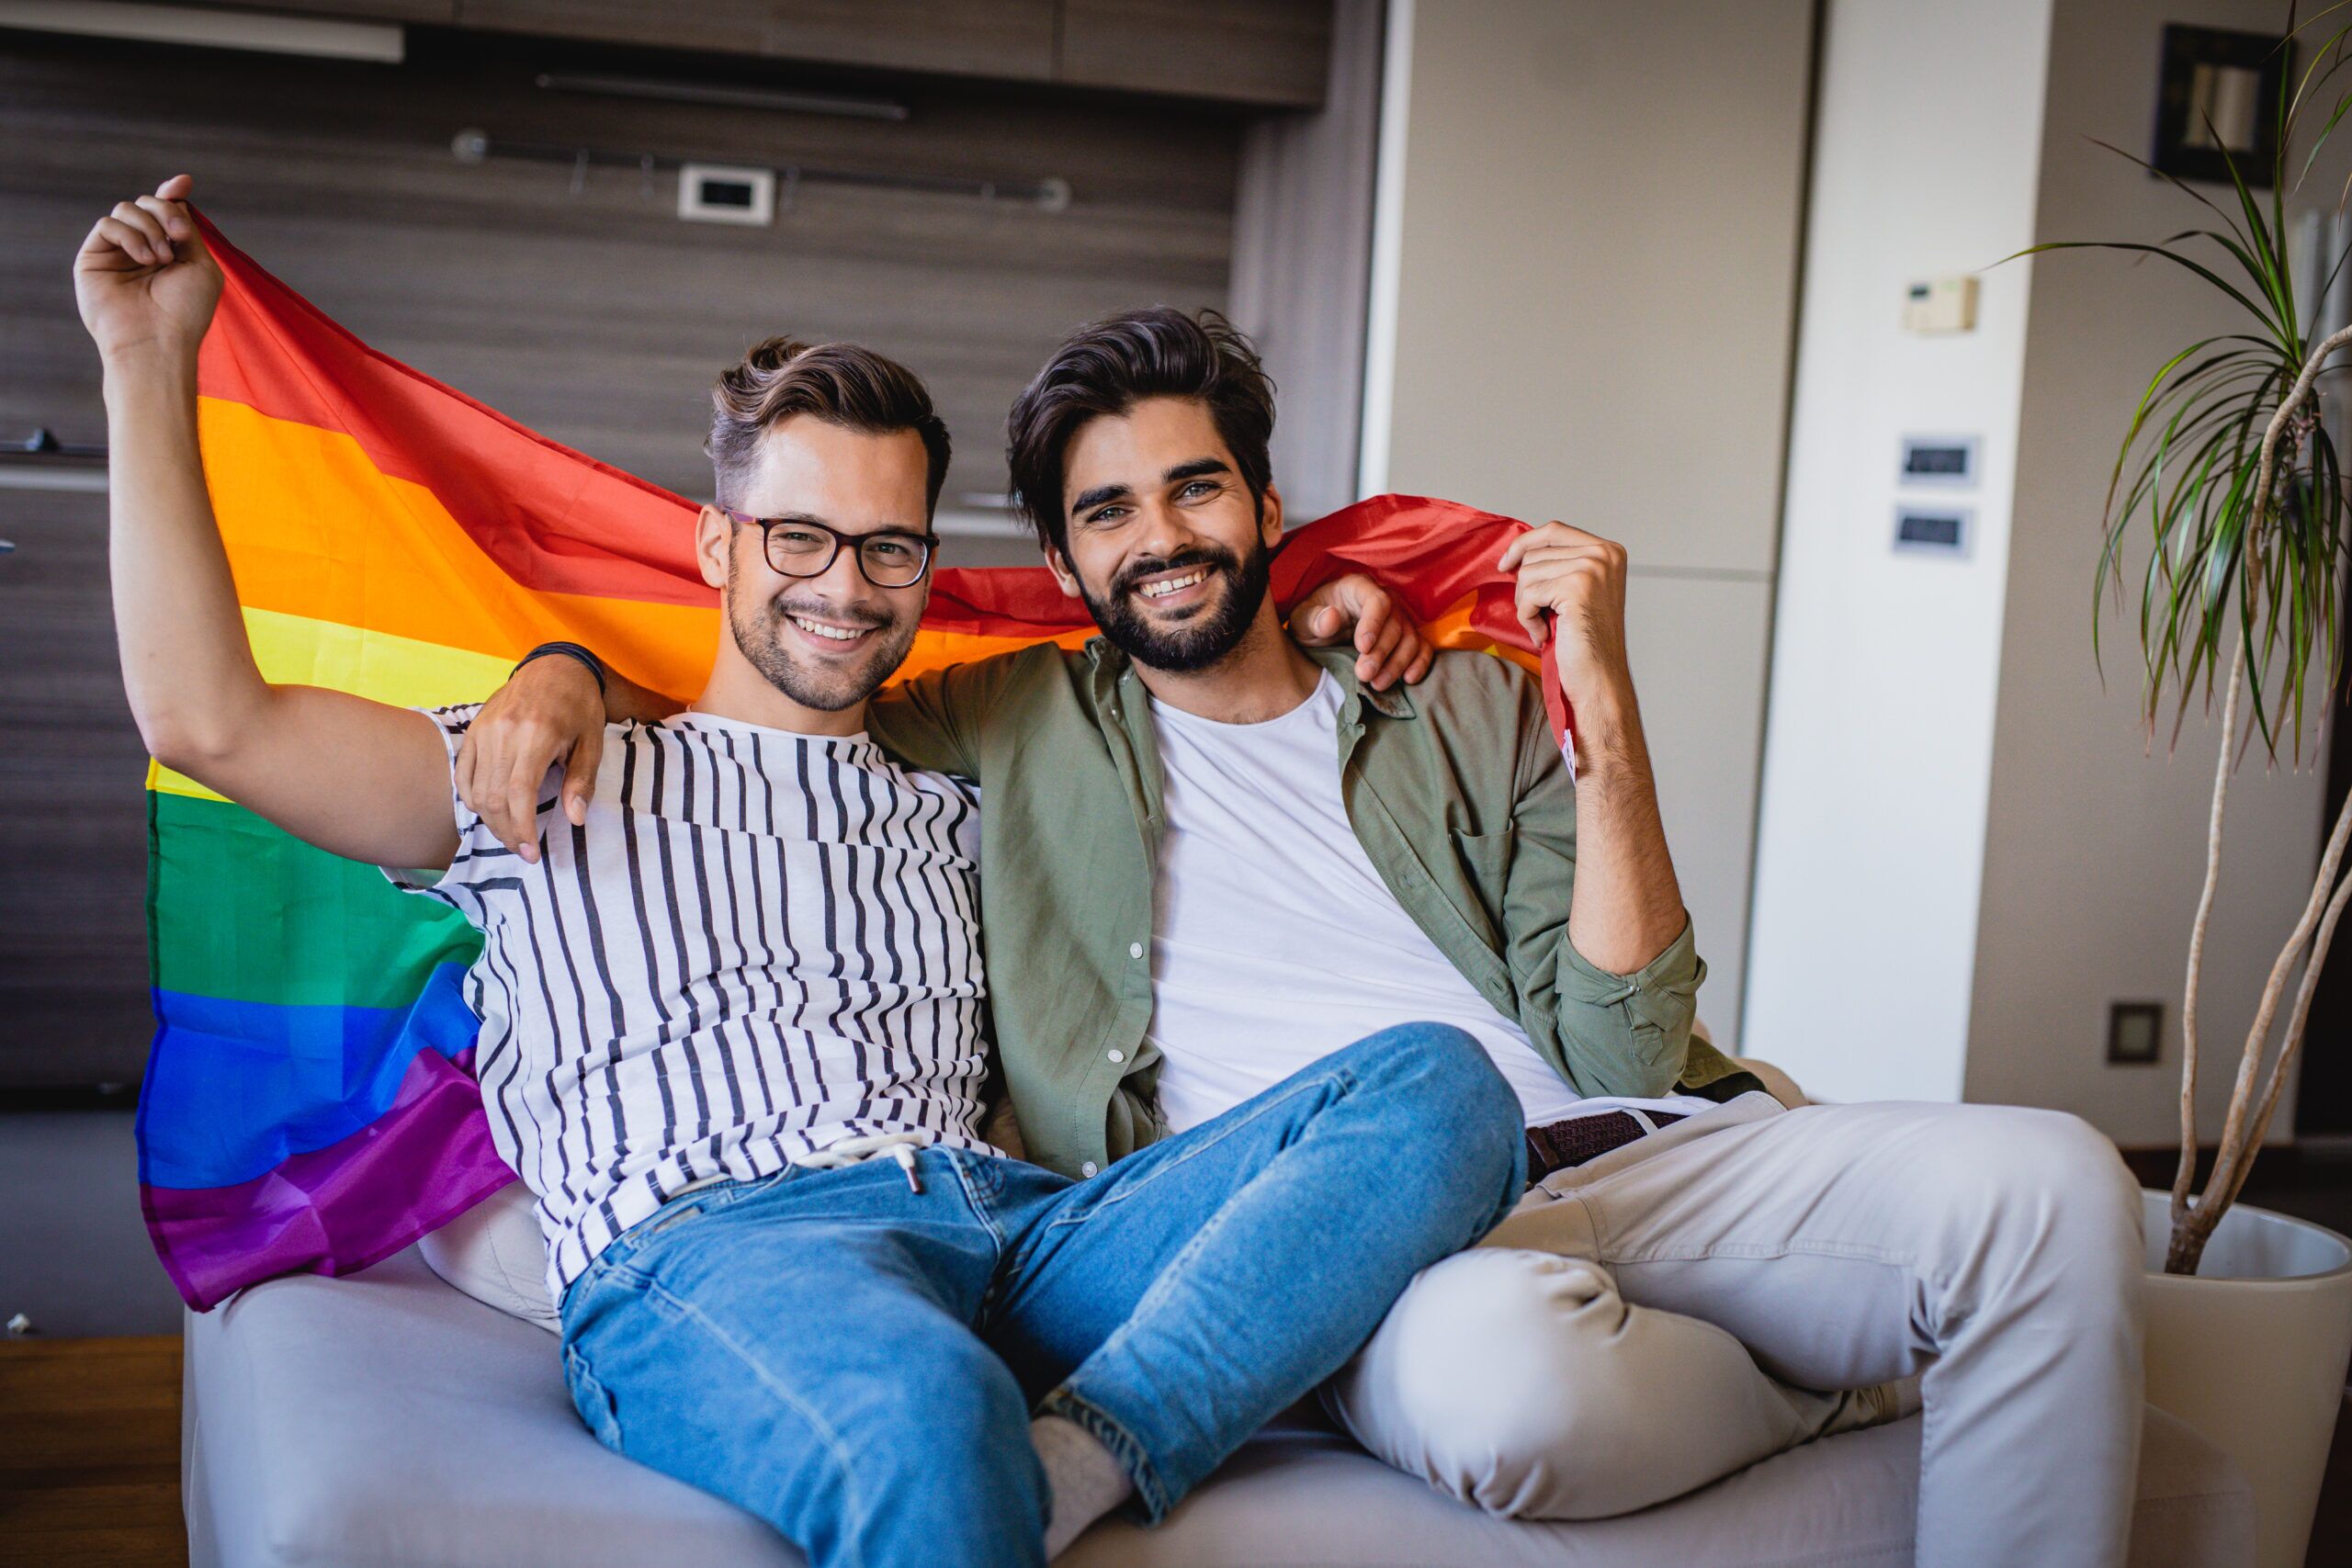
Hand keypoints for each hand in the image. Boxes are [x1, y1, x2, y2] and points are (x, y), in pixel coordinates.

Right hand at [74, 175, 221, 363]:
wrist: (157, 341)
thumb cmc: (185, 311)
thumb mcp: (201, 265)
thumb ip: (188, 230)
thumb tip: (178, 195)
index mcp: (170, 252)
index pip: (166, 213)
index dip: (172, 195)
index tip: (183, 183)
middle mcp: (142, 250)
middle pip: (148, 204)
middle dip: (167, 211)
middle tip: (180, 236)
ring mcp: (116, 253)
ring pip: (128, 208)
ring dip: (151, 227)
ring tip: (162, 259)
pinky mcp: (93, 257)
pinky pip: (108, 224)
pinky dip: (130, 235)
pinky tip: (145, 258)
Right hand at [456, 655, 606, 862]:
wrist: (555, 666)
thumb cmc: (579, 705)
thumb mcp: (593, 741)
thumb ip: (581, 781)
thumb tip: (575, 819)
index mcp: (536, 734)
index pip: (519, 793)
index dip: (522, 828)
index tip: (532, 853)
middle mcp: (504, 733)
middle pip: (493, 798)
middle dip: (507, 832)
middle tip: (524, 850)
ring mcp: (484, 730)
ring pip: (475, 790)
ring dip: (490, 819)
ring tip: (511, 833)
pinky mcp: (473, 729)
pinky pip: (462, 773)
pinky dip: (471, 797)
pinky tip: (488, 810)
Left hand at [1290, 573, 1434, 690]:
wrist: (1320, 632)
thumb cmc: (1312, 620)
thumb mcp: (1301, 619)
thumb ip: (1312, 618)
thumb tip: (1332, 617)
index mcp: (1358, 588)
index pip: (1377, 601)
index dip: (1374, 624)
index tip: (1362, 647)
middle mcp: (1385, 600)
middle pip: (1395, 624)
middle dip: (1381, 653)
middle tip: (1364, 675)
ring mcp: (1399, 618)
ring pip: (1410, 638)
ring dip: (1397, 664)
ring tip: (1377, 684)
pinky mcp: (1406, 637)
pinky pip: (1421, 648)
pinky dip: (1420, 663)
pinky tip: (1409, 680)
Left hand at [1498, 521, 1634, 716]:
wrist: (1600, 677)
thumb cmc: (1585, 640)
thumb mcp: (1577, 590)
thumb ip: (1559, 564)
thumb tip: (1517, 552)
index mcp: (1608, 550)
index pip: (1553, 530)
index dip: (1524, 544)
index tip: (1505, 564)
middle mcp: (1604, 553)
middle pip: (1536, 553)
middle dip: (1527, 586)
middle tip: (1540, 615)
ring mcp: (1592, 568)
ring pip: (1528, 573)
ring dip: (1527, 604)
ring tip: (1545, 626)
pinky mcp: (1577, 587)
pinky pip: (1528, 594)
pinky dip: (1527, 618)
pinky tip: (1544, 634)